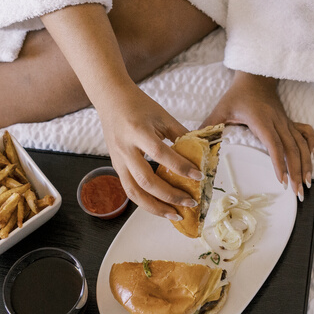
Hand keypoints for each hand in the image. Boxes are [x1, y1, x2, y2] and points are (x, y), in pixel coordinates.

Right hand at [39, 3, 201, 219]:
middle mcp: (125, 149)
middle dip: (170, 195)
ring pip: (134, 192)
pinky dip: (146, 202)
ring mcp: (118, 160)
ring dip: (155, 207)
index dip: (181, 167)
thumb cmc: (139, 105)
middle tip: (190, 202)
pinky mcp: (116, 167)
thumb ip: (181, 134)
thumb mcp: (163, 116)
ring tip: (175, 215)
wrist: (111, 99)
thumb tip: (202, 153)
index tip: (199, 176)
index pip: (161, 154)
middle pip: (146, 181)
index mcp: (138, 132)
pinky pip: (130, 190)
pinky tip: (161, 207)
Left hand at [202, 71, 313, 199]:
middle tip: (297, 192)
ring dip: (306, 164)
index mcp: (262, 121)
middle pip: (292, 150)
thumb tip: (192, 141)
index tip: (282, 181)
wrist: (256, 77)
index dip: (279, 163)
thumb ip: (209, 126)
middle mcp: (278, 123)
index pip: (274, 145)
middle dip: (297, 172)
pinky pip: (306, 133)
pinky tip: (313, 156)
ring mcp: (286, 122)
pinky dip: (312, 144)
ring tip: (307, 183)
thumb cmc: (238, 94)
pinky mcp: (290, 122)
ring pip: (302, 144)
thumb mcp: (221, 109)